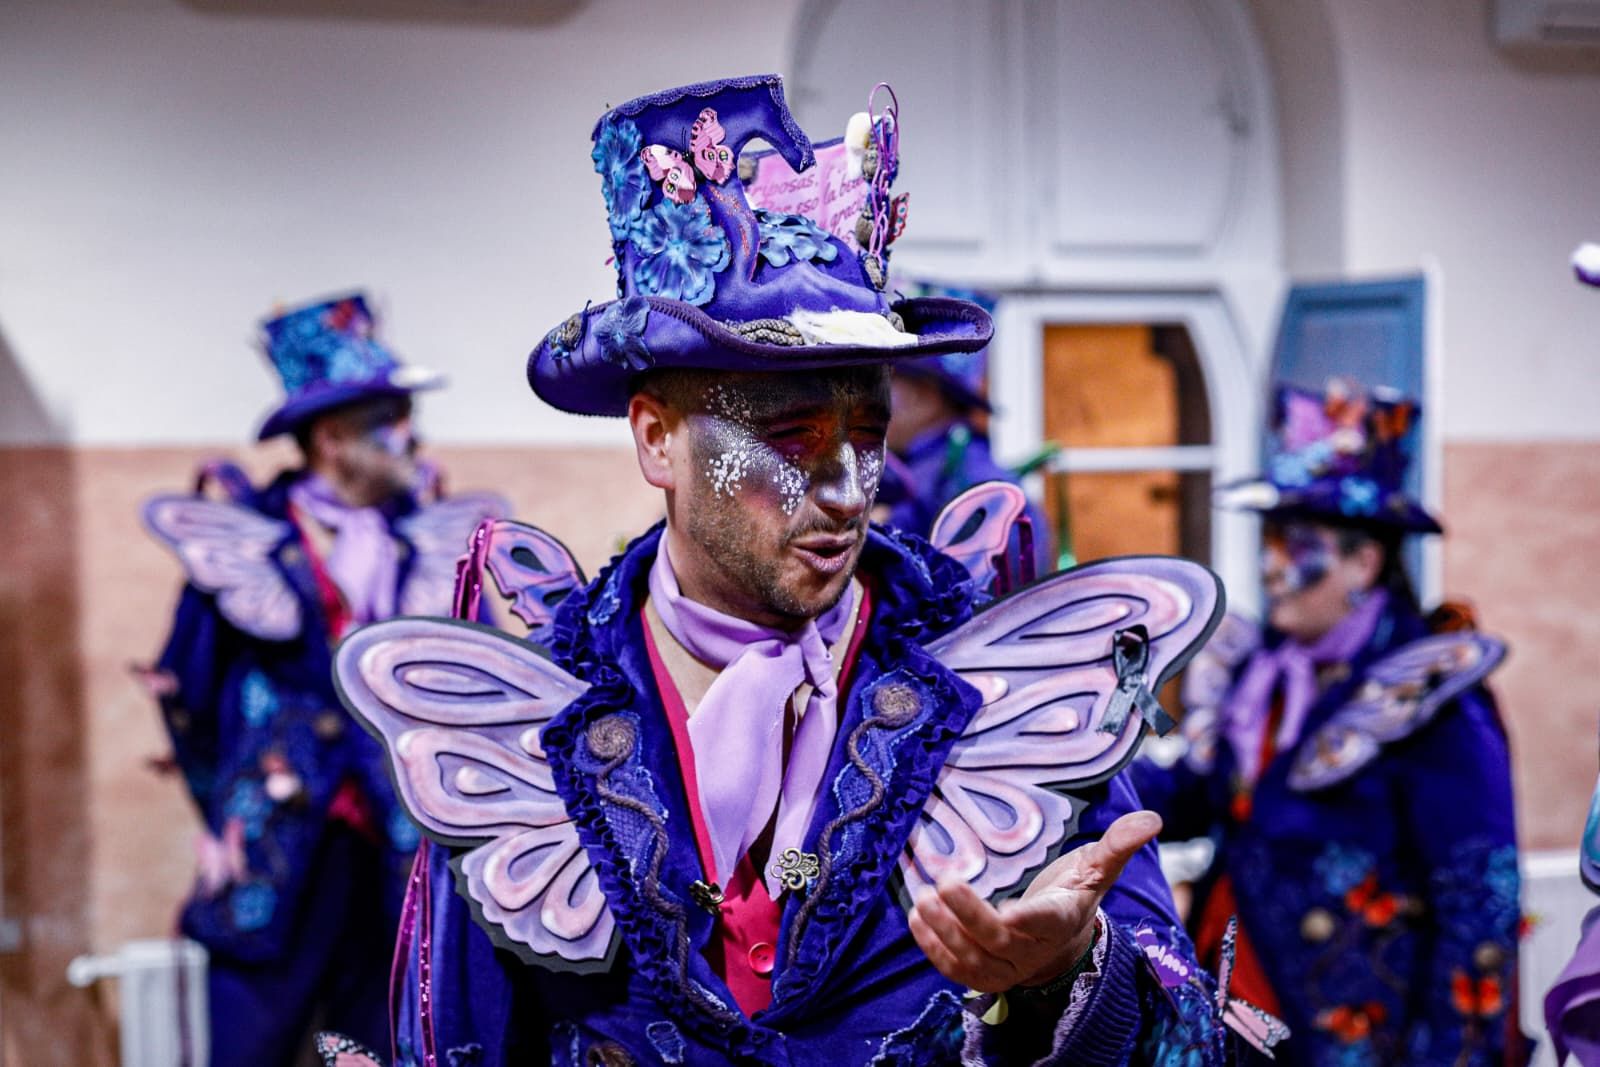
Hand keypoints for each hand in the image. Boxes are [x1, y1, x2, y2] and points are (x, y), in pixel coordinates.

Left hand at [908, 810, 1161, 992]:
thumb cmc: (1072, 894)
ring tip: (922, 897)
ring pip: (971, 960)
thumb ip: (1118, 845)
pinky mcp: (980, 975)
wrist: (1058, 942)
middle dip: (970, 916)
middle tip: (945, 881)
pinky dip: (932, 948)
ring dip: (943, 932)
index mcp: (1061, 920)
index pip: (1046, 922)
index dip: (1028, 919)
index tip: (1009, 910)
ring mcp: (1005, 968)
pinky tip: (916, 917)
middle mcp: (1032, 949)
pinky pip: (955, 971)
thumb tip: (1153, 819)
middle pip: (999, 941)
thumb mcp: (1095, 868)